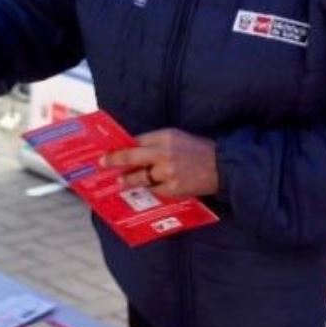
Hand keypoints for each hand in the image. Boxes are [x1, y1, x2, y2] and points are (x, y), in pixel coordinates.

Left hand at [103, 129, 219, 197]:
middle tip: (103, 164)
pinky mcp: (173, 188)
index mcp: (165, 136)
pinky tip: (146, 189)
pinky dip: (150, 189)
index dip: (120, 148)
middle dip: (114, 161)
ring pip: (140, 178)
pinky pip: (154, 190)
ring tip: (121, 181)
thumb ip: (156, 142)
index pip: (136, 141)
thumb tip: (133, 148)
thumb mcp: (177, 137)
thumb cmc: (198, 150)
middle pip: (131, 157)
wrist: (222, 166)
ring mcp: (167, 172)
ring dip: (128, 180)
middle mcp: (164, 153)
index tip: (107, 152)